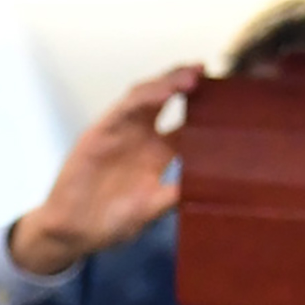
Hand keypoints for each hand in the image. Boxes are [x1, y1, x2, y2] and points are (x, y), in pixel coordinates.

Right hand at [8, 64, 201, 277]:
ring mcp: (121, 131)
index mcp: (159, 153)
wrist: (75, 232)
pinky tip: (163, 92)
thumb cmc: (112, 222)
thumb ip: (177, 192)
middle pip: (167, 99)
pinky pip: (123, 108)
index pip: (186, 123)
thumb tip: (214, 185)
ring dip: (168, 83)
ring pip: (146, 96)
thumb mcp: (154, 207)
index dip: (205, 109)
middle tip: (207, 72)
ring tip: (191, 76)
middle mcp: (142, 136)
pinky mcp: (100, 132)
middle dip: (185, 82)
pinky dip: (143, 97)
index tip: (229, 99)